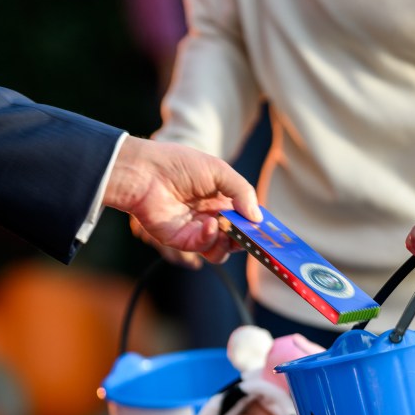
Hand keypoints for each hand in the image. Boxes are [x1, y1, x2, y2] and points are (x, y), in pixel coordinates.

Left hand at [103, 137, 261, 268]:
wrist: (145, 171)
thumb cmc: (179, 164)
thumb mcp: (219, 171)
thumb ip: (242, 192)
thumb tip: (258, 218)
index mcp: (221, 200)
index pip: (245, 218)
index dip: (257, 225)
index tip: (270, 231)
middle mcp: (211, 217)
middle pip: (236, 238)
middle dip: (247, 239)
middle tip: (254, 236)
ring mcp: (196, 230)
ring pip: (222, 250)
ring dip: (230, 243)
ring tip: (229, 229)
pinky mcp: (181, 240)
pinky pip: (203, 247)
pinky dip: (211, 238)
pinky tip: (210, 224)